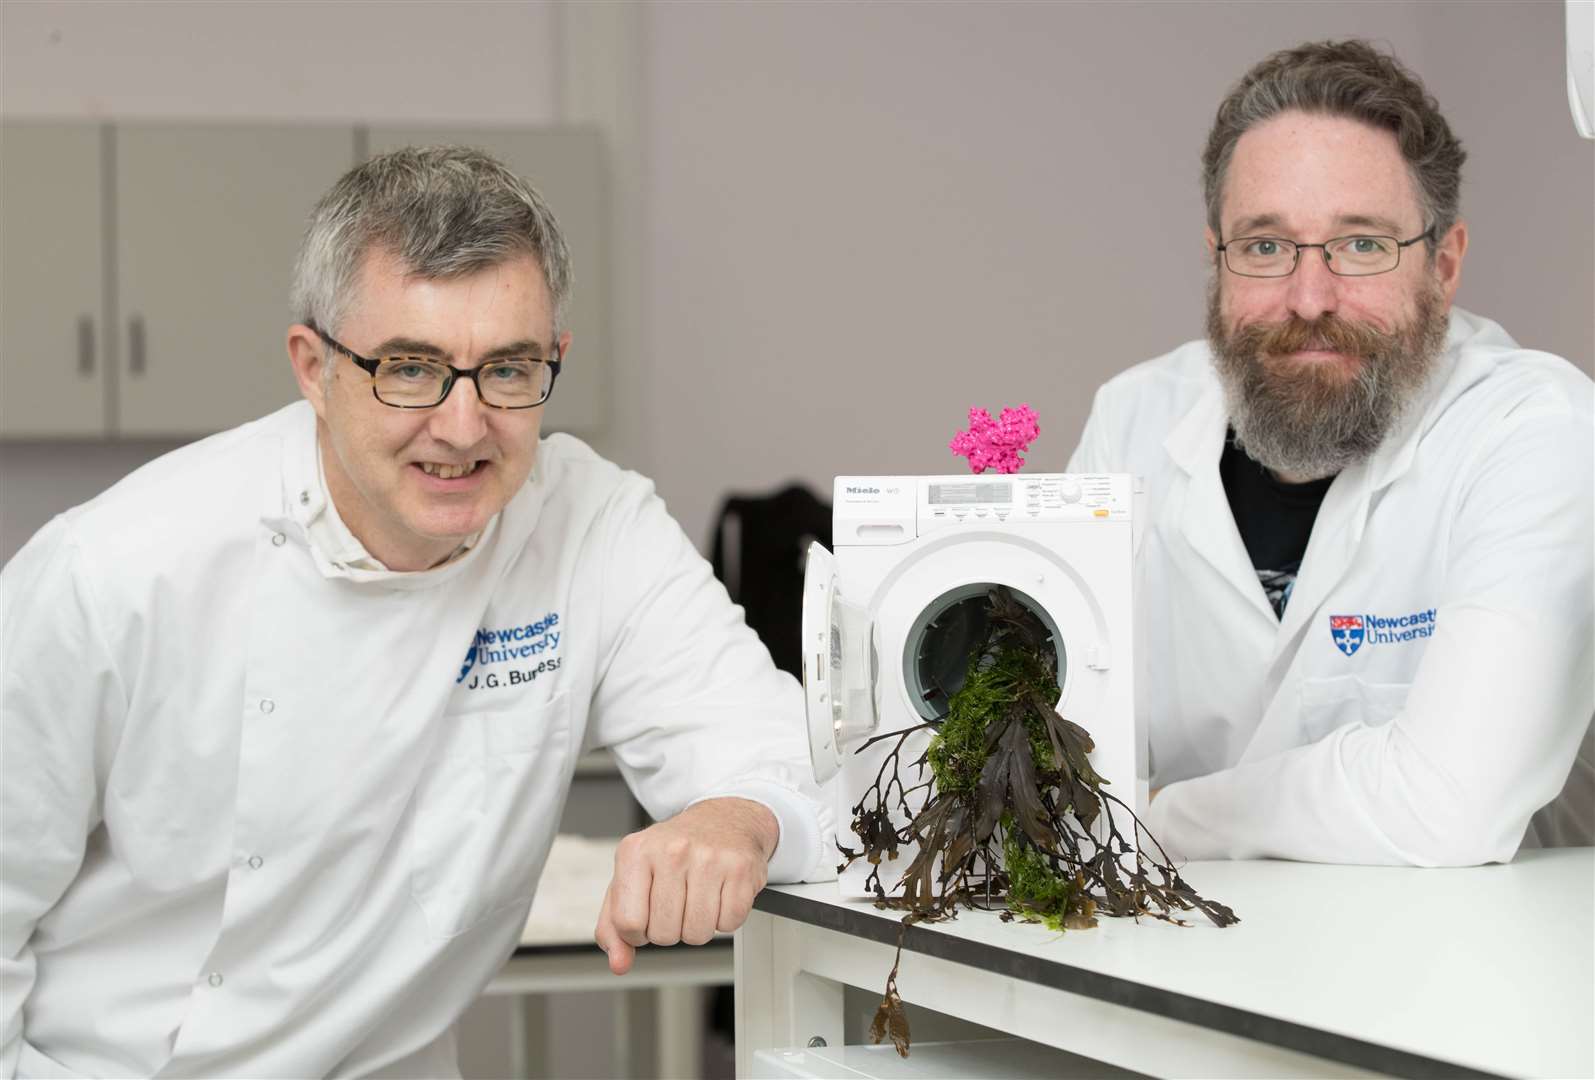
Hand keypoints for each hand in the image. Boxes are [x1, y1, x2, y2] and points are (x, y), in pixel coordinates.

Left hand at [594, 797, 778, 974]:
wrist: (722, 820)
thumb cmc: (673, 852)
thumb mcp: (632, 878)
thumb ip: (614, 925)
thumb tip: (619, 963)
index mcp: (636, 852)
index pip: (627, 923)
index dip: (637, 932)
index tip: (647, 915)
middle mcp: (672, 851)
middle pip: (664, 934)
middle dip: (670, 929)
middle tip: (678, 902)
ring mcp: (709, 858)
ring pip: (697, 934)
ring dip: (698, 926)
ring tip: (698, 898)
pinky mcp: (740, 869)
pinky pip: (729, 924)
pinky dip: (725, 918)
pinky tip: (720, 894)